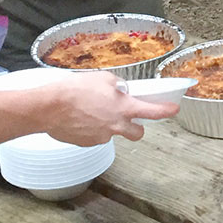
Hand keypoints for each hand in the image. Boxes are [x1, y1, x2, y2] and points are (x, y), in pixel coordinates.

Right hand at [42, 72, 179, 144]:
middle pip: (138, 133)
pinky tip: (82, 120)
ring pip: (114, 134)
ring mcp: (102, 137)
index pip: (153, 112)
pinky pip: (96, 137)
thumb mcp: (102, 78)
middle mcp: (117, 125)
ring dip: (110, 126)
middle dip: (136, 127)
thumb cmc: (75, 90)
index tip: (173, 109)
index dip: (166, 111)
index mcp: (124, 107)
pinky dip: (93, 130)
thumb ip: (117, 86)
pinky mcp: (88, 144)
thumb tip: (120, 90)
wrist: (49, 107)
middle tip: (128, 118)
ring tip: (93, 113)